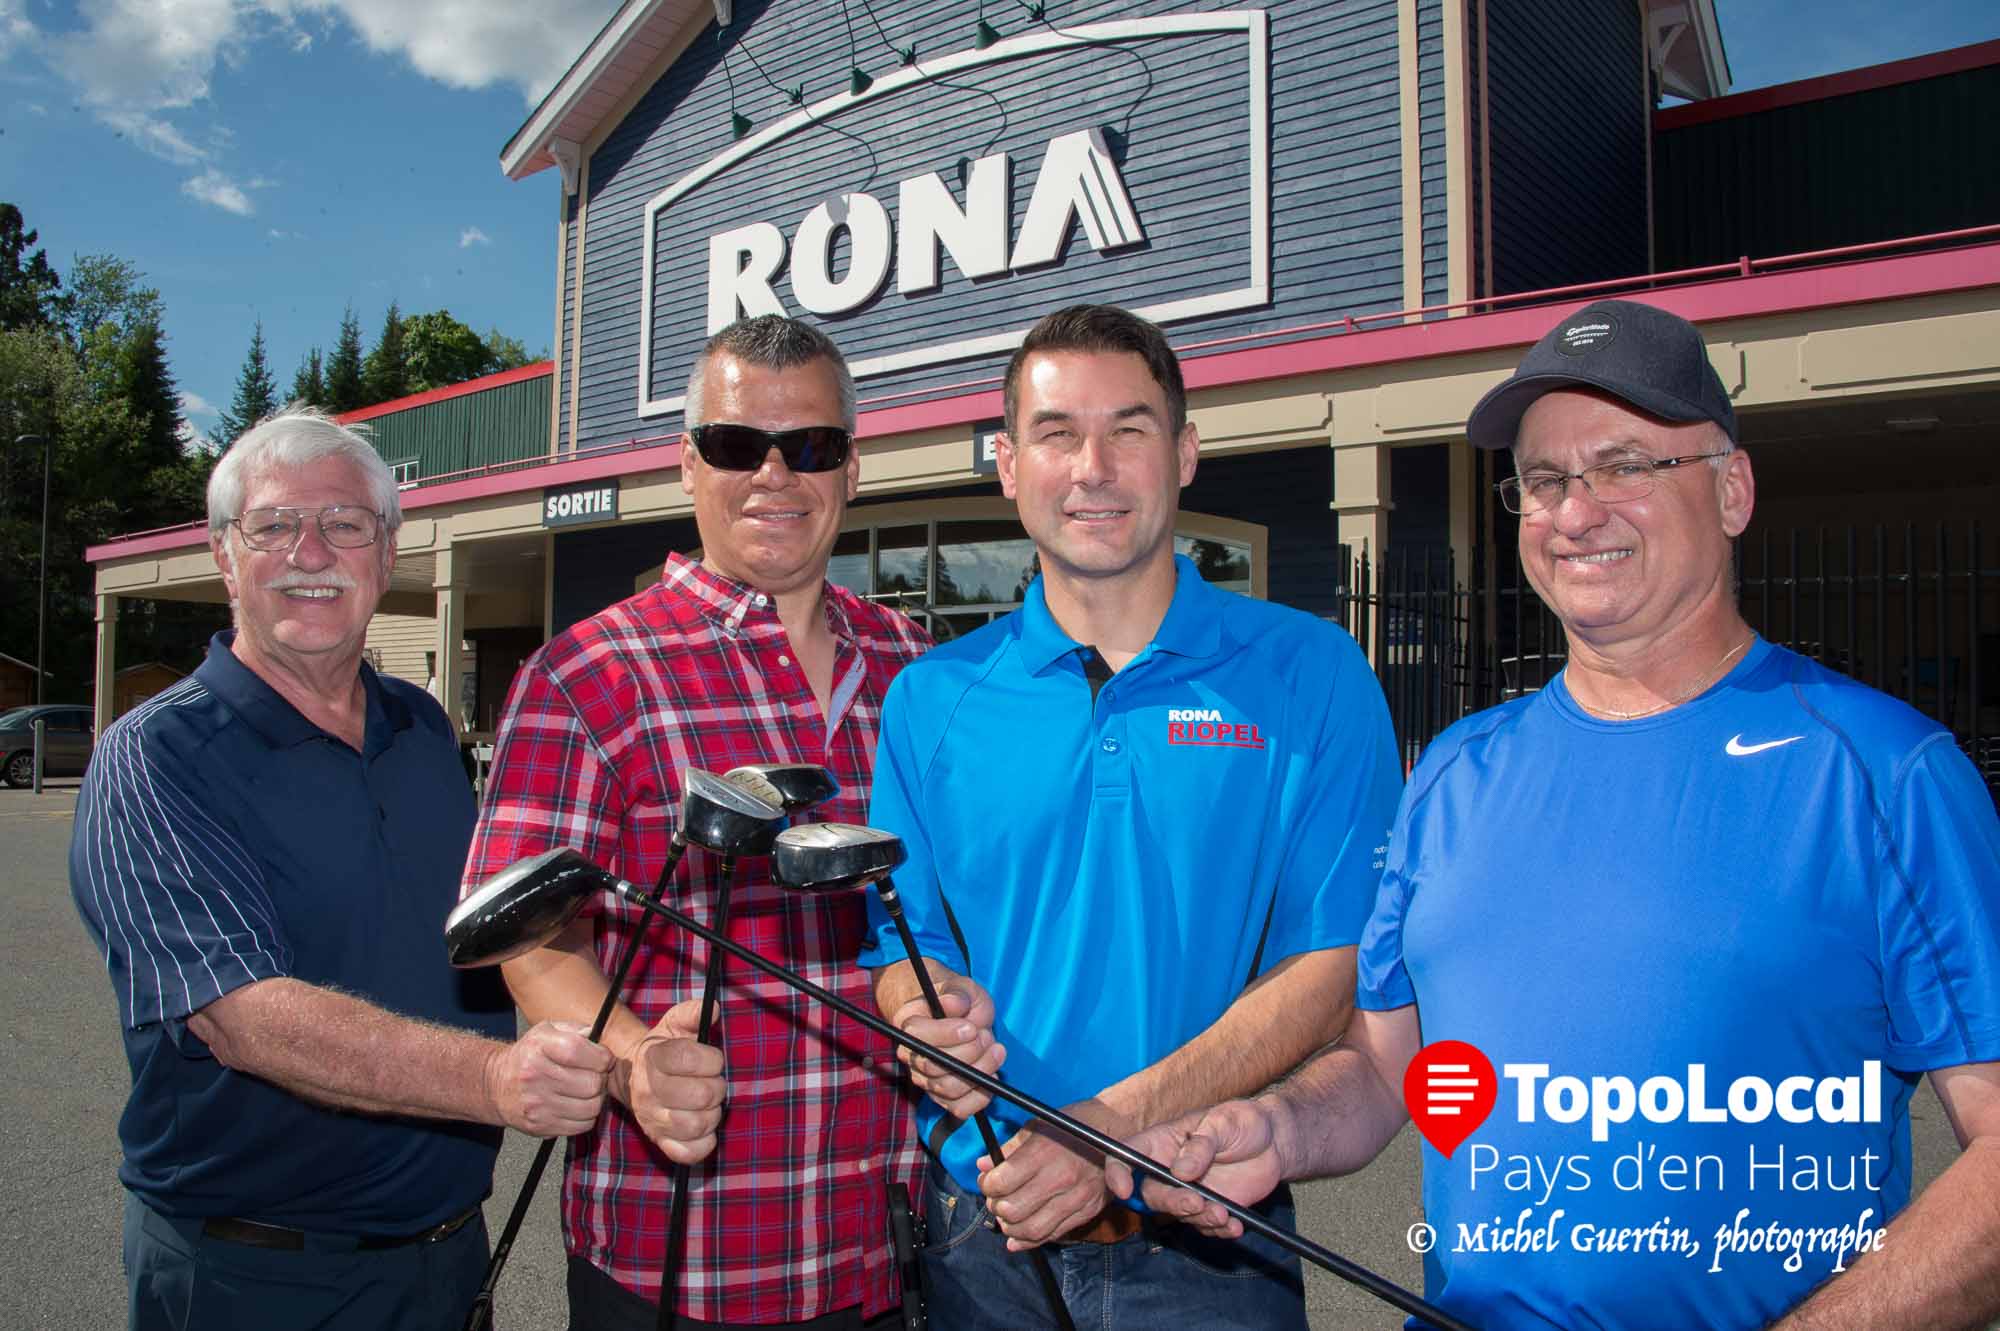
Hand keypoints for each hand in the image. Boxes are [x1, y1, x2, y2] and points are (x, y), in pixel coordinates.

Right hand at [484, 1020, 614, 1137]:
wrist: (496, 1085)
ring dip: (596, 1099)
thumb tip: (599, 1036)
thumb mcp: (547, 1031)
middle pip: (591, 1083)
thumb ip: (576, 1029)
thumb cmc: (529, 1055)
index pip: (578, 1050)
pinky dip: (586, 1116)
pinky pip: (582, 1125)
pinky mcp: (540, 1126)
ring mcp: (537, 1105)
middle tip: (595, 1075)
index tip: (604, 1058)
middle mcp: (535, 1076)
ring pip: (591, 1107)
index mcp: (538, 1047)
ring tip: (586, 1090)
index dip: (601, 1056)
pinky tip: (576, 1104)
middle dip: (601, 1078)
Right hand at [622, 1000, 727, 1162]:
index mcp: (653, 1059)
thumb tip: (712, 1009)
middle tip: (712, 1082)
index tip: (712, 1059)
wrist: (635, 1075)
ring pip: (696, 1125)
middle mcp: (649, 1091)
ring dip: (712, 1114)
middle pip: (699, 1096)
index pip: (687, 1059)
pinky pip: (687, 1153)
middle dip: (716, 1087)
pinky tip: (704, 1128)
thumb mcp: (674, 1024)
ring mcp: (653, 1120)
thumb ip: (692, 1013)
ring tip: (707, 1104)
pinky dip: (703, 1144)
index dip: (711, 1059)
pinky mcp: (660, 1142)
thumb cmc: (664, 1049)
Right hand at [892, 975, 1003, 1119]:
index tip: (972, 1028)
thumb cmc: (960, 1001)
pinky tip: (992, 1075)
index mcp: (908, 1023)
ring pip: (949, 1088)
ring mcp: (924, 1079)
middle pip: (933, 1066)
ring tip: (996, 1050)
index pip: (917, 1036)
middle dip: (969, 1053)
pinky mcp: (942, 1096)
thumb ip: (958, 994)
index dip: (946, 1034)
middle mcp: (910, 1055)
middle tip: (988, 1037)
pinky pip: (958, 1109)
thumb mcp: (962, 988)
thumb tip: (953, 1003)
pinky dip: (980, 1097)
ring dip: (980, 1071)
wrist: (961, 1017)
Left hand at [977, 1097, 1133, 1250]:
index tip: (987, 1181)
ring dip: (1010, 1228)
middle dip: (996, 1207)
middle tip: (995, 1200)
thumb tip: (983, 1165)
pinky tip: (1017, 1237)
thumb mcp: (1039, 1125)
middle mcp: (1060, 1177)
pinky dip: (1030, 1241)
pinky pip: (1054, 1235)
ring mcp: (1076, 1198)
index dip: (987, 1185)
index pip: (1002, 1182)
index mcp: (1045, 1152)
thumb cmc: (1075, 1123)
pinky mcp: (1087, 1211)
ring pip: (1032, 1229)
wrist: (1117, 1130)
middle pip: (1013, 1209)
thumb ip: (1010, 1148)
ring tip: (1006, 1218)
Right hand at [1104, 1099, 1285, 1239]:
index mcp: (1163, 1141)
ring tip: (1225, 1213)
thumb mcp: (1223, 1123)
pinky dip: (1218, 1231)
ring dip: (1199, 1219)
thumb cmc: (1243, 1121)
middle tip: (1197, 1203)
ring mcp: (1188, 1191)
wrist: (1274, 1142)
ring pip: (1179, 1215)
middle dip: (1172, 1203)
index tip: (1124, 1190)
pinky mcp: (1208, 1208)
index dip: (1118, 1173)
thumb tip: (1180, 1171)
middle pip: (1152, 1194)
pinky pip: (1204, 1227)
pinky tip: (1236, 1225)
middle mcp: (1169, 1169)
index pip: (1129, 1155)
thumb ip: (1201, 1145)